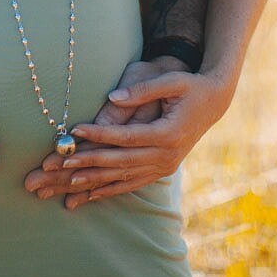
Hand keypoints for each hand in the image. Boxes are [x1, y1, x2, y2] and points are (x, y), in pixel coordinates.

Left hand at [24, 61, 229, 209]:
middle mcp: (167, 155)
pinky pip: (133, 183)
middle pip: (122, 161)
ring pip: (125, 176)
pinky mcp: (163, 169)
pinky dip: (111, 189)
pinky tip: (90, 195)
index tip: (75, 130)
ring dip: (96, 181)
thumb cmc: (191, 86)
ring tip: (68, 182)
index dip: (100, 134)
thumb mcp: (172, 82)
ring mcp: (166, 165)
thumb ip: (143, 90)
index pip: (127, 137)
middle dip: (90, 162)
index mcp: (168, 133)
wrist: (214, 102)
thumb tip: (113, 97)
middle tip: (62, 162)